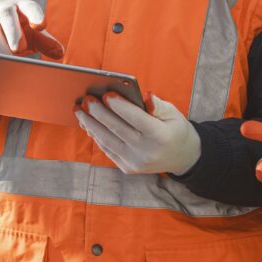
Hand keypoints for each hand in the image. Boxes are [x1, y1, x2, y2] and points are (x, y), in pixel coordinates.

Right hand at [0, 0, 63, 58]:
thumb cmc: (18, 33)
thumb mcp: (34, 36)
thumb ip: (46, 43)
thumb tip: (59, 52)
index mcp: (20, 6)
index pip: (29, 6)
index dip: (35, 14)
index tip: (41, 26)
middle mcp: (1, 7)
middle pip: (5, 12)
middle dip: (13, 31)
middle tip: (19, 50)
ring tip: (7, 61)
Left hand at [76, 93, 200, 175]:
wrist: (182, 157)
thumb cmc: (175, 129)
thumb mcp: (173, 113)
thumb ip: (158, 105)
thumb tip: (145, 95)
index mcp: (160, 136)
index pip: (136, 119)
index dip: (119, 106)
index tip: (106, 94)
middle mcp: (147, 152)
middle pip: (117, 129)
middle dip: (98, 113)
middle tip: (86, 100)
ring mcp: (136, 162)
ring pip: (108, 141)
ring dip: (90, 125)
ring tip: (79, 111)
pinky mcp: (127, 168)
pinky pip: (108, 150)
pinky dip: (97, 136)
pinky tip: (88, 124)